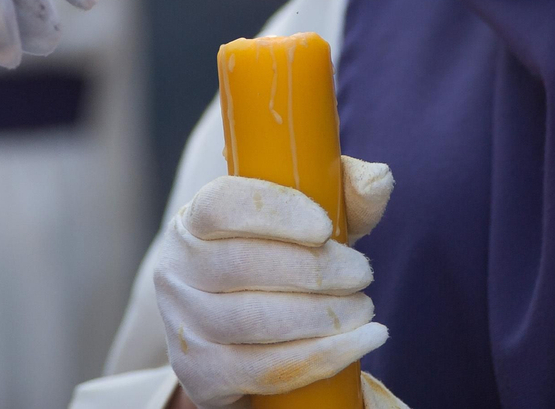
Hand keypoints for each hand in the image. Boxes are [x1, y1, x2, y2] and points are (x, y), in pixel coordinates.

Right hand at [155, 156, 395, 408]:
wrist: (245, 342)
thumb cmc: (282, 266)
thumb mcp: (309, 226)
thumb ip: (344, 195)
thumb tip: (378, 180)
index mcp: (193, 222)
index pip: (221, 205)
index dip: (275, 213)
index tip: (325, 226)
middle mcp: (175, 271)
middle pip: (243, 264)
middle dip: (315, 270)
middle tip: (362, 273)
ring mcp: (183, 326)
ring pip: (253, 320)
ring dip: (321, 316)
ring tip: (363, 309)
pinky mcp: (201, 375)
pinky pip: (263, 370)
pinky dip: (320, 357)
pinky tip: (359, 343)